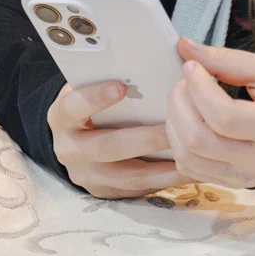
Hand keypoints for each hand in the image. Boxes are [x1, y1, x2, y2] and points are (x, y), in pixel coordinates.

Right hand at [47, 80, 182, 198]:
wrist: (71, 141)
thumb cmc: (89, 106)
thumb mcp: (87, 90)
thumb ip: (109, 79)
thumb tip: (150, 63)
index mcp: (62, 117)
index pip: (74, 106)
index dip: (95, 98)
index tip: (121, 86)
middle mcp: (69, 149)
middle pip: (107, 146)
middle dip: (144, 138)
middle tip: (174, 127)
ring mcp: (86, 175)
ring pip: (127, 175)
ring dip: (163, 167)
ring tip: (192, 155)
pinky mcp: (103, 192)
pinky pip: (137, 190)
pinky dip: (164, 181)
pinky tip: (189, 171)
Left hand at [163, 40, 254, 189]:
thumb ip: (226, 59)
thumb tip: (183, 46)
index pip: (224, 116)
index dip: (198, 89)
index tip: (191, 66)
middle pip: (198, 140)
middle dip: (180, 104)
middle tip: (184, 83)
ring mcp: (243, 177)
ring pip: (187, 157)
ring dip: (174, 124)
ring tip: (184, 101)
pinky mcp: (229, 183)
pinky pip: (188, 169)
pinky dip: (178, 143)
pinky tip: (186, 122)